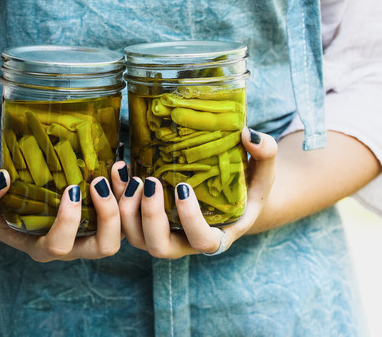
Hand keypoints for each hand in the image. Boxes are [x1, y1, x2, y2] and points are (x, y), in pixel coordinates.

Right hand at [0, 170, 121, 261]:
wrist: (12, 201)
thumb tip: (3, 179)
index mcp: (43, 247)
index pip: (61, 246)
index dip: (69, 221)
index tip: (70, 189)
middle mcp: (73, 246)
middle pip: (104, 247)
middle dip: (108, 216)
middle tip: (98, 181)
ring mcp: (91, 233)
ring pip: (123, 231)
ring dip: (126, 203)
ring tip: (117, 169)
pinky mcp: (103, 217)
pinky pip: (127, 213)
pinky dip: (128, 192)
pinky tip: (120, 165)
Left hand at [114, 128, 276, 258]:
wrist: (230, 195)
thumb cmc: (248, 185)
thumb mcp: (264, 171)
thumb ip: (265, 153)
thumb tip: (248, 134)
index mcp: (218, 236)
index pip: (202, 241)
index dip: (190, 220)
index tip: (183, 188)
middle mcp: (186, 242)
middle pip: (160, 247)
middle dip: (150, 216)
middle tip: (150, 181)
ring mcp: (163, 234)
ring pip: (135, 238)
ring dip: (127, 210)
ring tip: (130, 175)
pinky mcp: (146, 222)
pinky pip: (123, 221)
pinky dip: (116, 198)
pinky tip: (118, 169)